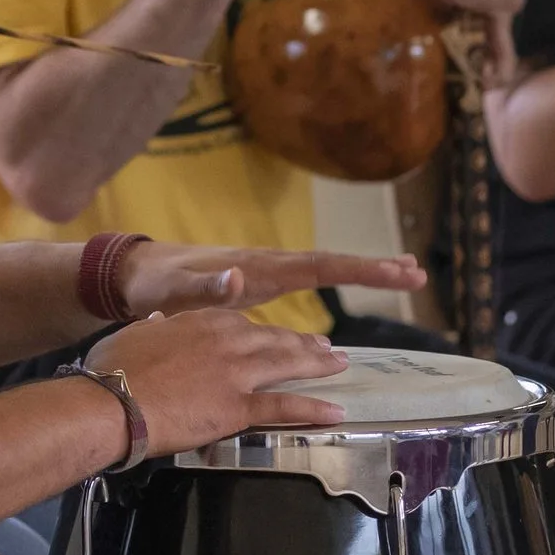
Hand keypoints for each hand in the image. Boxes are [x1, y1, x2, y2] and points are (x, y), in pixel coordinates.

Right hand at [93, 306, 349, 454]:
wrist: (112, 402)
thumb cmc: (113, 370)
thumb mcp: (134, 335)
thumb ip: (155, 328)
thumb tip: (160, 320)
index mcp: (201, 320)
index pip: (242, 322)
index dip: (265, 330)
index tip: (277, 334)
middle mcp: (226, 340)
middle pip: (274, 339)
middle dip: (303, 343)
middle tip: (326, 347)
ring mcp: (236, 373)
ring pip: (286, 364)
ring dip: (317, 364)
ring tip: (338, 365)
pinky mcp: (238, 406)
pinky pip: (284, 406)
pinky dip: (312, 408)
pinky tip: (334, 412)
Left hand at [116, 242, 425, 317]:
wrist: (137, 275)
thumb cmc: (155, 287)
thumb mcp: (175, 292)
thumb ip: (205, 289)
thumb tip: (237, 278)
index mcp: (258, 268)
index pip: (320, 266)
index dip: (360, 270)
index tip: (398, 272)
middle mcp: (268, 263)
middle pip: (332, 262)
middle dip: (375, 267)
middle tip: (417, 272)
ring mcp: (266, 270)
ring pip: (324, 267)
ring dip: (364, 269)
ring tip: (404, 272)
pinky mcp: (260, 280)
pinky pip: (309, 277)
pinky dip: (339, 277)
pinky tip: (355, 284)